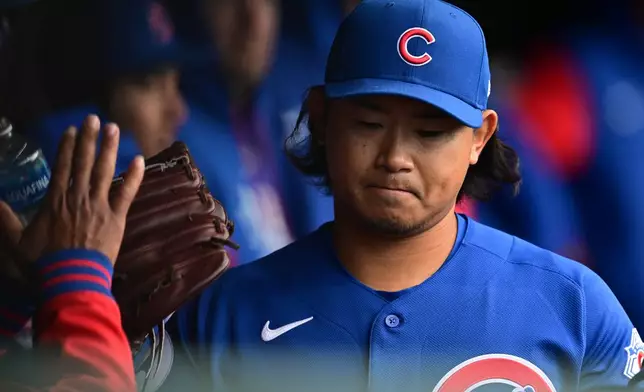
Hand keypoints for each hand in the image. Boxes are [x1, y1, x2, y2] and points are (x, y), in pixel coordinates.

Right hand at [0, 115, 144, 266]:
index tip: (72, 130)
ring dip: (109, 148)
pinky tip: (139, 159)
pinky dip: (134, 175)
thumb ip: (4, 219)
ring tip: (114, 128)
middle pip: (83, 162)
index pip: (62, 166)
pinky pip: (127, 192)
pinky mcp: (116, 217)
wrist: (70, 280)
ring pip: (104, 170)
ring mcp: (98, 205)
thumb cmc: (42, 264)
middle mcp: (77, 197)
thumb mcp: (16, 242)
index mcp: (55, 200)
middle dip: (88, 138)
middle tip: (94, 118)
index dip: (66, 146)